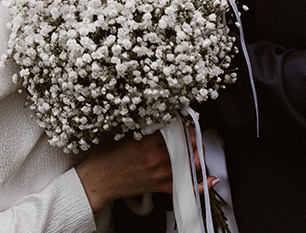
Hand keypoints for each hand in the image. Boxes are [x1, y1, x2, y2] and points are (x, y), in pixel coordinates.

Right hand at [74, 131, 218, 212]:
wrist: (97, 180)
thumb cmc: (105, 158)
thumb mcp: (123, 134)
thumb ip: (143, 127)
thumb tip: (158, 118)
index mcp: (147, 143)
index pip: (174, 129)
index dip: (182, 123)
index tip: (183, 119)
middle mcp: (156, 159)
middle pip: (186, 145)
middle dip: (192, 137)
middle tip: (191, 131)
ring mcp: (160, 175)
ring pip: (190, 163)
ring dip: (197, 153)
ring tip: (196, 146)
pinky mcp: (160, 187)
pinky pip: (185, 186)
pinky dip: (200, 185)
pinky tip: (209, 179)